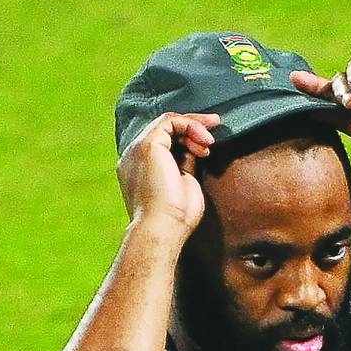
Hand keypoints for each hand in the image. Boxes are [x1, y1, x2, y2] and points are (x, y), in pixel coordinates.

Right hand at [116, 112, 219, 236]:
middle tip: (216, 125)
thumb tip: (196, 150)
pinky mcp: (147, 145)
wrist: (164, 228)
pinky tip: (203, 141)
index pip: (165, 142)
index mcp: (141, 168)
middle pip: (165, 129)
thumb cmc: (177, 218)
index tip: (210, 142)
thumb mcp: (185, 185)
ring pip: (167, 122)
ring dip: (194, 126)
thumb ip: (186, 165)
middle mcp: (135, 156)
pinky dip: (190, 125)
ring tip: (210, 141)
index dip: (188, 136)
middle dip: (193, 124)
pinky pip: (169, 121)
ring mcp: (138, 150)